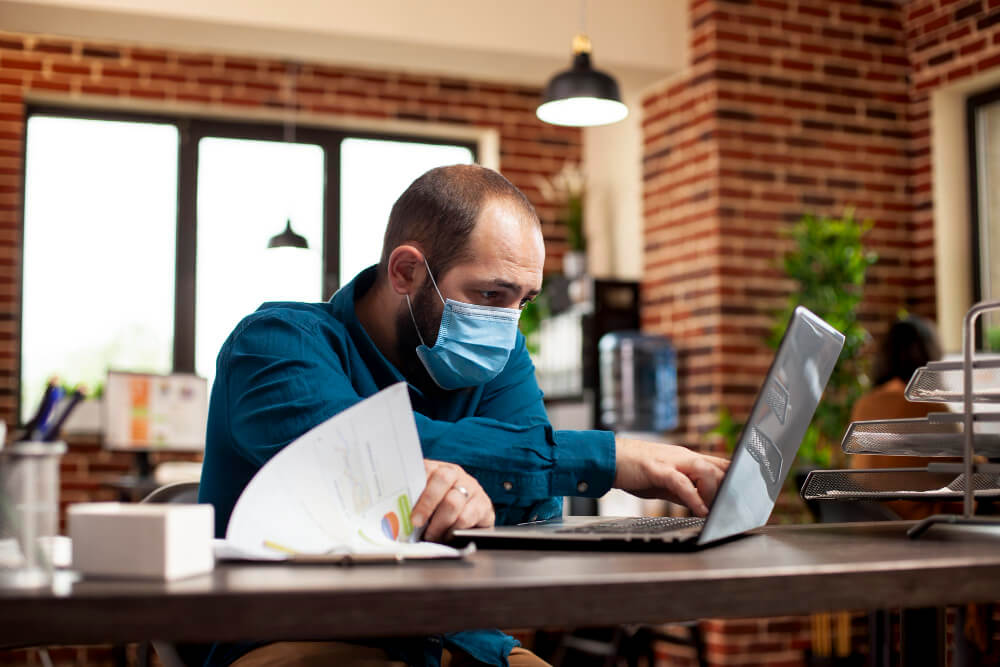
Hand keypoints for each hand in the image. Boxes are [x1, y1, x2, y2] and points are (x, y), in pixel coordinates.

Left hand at [410, 460, 494, 541]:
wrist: (470, 518)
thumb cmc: (440, 511)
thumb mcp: (426, 502)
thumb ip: (413, 502)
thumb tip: (395, 515)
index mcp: (439, 469)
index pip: (428, 469)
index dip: (416, 488)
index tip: (409, 511)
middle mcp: (457, 475)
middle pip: (443, 479)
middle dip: (427, 503)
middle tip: (417, 523)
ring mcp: (473, 489)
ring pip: (454, 502)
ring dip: (439, 524)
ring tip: (432, 535)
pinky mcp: (484, 506)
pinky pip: (467, 517)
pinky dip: (454, 530)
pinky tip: (447, 535)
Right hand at [613, 438, 729, 516]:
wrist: (609, 458)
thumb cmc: (635, 469)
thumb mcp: (664, 483)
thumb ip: (684, 492)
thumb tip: (702, 506)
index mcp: (686, 458)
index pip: (719, 463)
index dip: (736, 476)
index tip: (748, 492)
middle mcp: (682, 456)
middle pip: (718, 466)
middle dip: (730, 486)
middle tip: (735, 506)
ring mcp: (670, 461)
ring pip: (704, 469)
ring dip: (714, 491)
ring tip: (717, 510)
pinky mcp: (657, 469)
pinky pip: (681, 482)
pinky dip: (694, 497)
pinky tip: (702, 510)